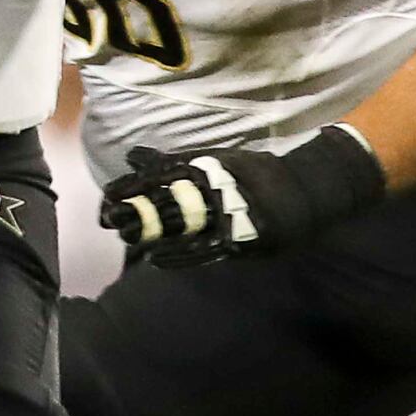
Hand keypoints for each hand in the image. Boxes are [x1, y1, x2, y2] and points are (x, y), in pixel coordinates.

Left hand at [97, 127, 385, 265]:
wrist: (306, 190)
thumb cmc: (256, 174)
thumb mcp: (214, 160)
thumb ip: (173, 161)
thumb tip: (133, 155)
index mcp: (208, 166)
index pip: (162, 174)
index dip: (134, 186)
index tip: (108, 195)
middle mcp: (216, 188)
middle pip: (168, 199)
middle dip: (137, 209)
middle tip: (109, 219)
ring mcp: (229, 213)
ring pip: (183, 224)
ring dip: (153, 232)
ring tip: (126, 238)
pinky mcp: (241, 238)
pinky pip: (205, 250)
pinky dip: (180, 255)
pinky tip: (156, 260)